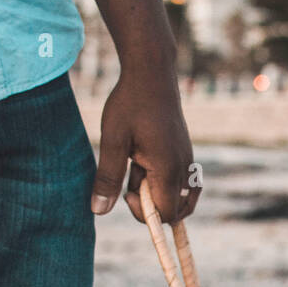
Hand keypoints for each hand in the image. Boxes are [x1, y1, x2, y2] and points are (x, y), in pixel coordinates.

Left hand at [91, 64, 198, 224]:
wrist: (151, 72)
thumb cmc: (130, 103)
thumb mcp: (112, 140)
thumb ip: (107, 178)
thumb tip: (99, 211)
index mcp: (168, 168)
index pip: (166, 214)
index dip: (143, 213)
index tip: (126, 192)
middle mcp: (184, 168)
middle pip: (176, 210)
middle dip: (151, 205)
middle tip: (132, 180)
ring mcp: (188, 160)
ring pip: (179, 197)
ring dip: (157, 191)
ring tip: (138, 165)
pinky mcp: (186, 153)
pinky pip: (182, 182)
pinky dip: (164, 181)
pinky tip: (145, 160)